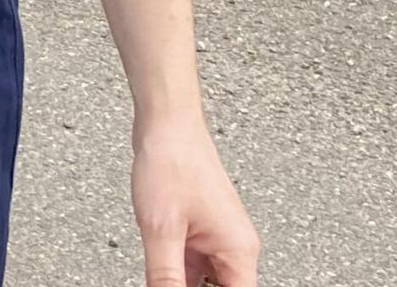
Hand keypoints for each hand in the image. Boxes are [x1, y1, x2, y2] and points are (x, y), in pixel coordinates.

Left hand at [133, 113, 259, 286]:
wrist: (166, 126)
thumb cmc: (171, 163)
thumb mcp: (161, 230)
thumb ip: (165, 276)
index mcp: (239, 252)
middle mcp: (233, 248)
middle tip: (166, 280)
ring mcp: (215, 240)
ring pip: (203, 282)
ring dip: (183, 283)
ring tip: (161, 272)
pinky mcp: (197, 232)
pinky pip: (190, 267)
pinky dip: (175, 275)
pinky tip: (157, 271)